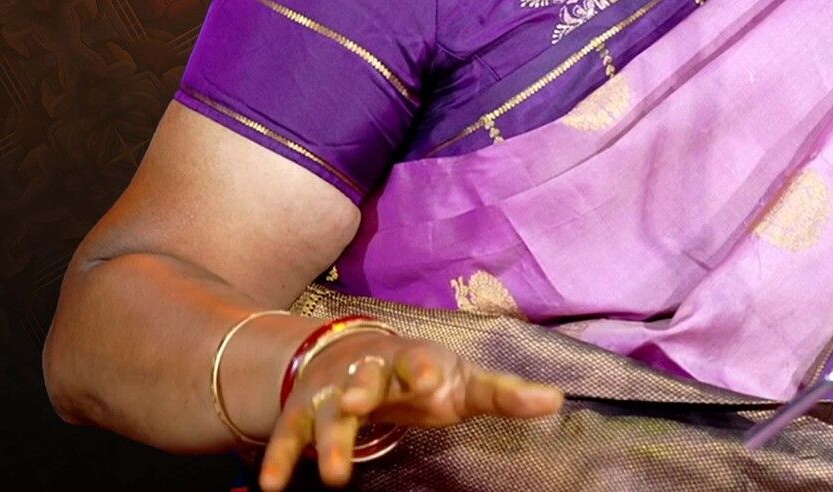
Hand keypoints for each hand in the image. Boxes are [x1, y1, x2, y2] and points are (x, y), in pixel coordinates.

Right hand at [258, 332, 563, 489]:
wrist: (352, 353)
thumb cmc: (422, 374)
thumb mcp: (463, 382)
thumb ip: (504, 393)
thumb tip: (557, 400)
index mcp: (414, 359)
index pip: (422, 360)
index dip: (427, 369)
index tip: (434, 378)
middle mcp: (370, 371)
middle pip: (367, 377)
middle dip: (364, 388)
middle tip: (360, 404)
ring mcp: (334, 394)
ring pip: (328, 415)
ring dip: (329, 439)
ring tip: (333, 475)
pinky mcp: (305, 417)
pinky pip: (290, 439)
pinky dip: (280, 459)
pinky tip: (274, 486)